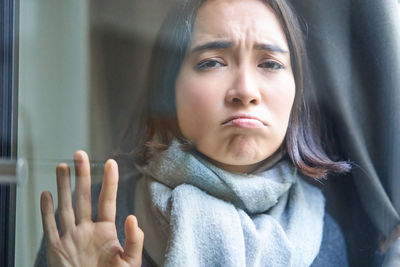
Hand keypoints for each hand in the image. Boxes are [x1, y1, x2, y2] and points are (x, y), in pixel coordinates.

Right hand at [40, 151, 143, 266]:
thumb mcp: (130, 263)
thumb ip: (134, 241)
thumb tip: (132, 217)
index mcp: (106, 232)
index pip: (108, 201)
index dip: (109, 181)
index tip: (111, 162)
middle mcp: (87, 230)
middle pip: (84, 197)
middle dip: (82, 175)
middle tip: (80, 155)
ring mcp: (71, 238)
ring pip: (65, 206)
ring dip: (63, 187)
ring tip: (62, 167)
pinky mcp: (57, 249)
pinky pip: (50, 226)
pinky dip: (46, 211)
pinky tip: (46, 195)